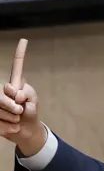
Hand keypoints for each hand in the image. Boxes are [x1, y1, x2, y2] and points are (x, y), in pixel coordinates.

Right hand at [0, 38, 45, 154]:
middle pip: (2, 94)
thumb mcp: (32, 101)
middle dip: (12, 106)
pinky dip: (9, 127)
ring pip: (0, 109)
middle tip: (20, 112)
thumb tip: (16, 95)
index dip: (20, 54)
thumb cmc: (30, 112)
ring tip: (16, 119)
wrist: (26, 130)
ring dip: (12, 118)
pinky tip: (13, 126)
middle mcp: (3, 90)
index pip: (16, 67)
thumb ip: (26, 94)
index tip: (25, 40)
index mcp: (15, 84)